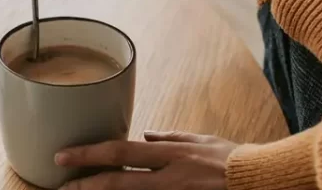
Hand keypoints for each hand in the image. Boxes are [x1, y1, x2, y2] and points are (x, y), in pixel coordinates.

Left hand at [54, 131, 237, 189]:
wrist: (261, 182)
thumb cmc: (233, 160)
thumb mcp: (202, 140)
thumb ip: (171, 138)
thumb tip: (144, 136)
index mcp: (172, 153)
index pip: (121, 152)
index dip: (89, 154)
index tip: (63, 154)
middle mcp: (169, 176)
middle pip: (118, 181)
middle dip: (85, 184)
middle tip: (60, 186)